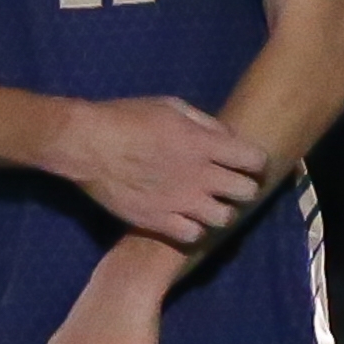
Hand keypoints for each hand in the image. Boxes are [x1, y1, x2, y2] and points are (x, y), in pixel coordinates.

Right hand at [47, 97, 264, 244]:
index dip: (256, 161)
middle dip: (245, 188)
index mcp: (205, 144)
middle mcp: (200, 176)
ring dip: (221, 211)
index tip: (248, 163)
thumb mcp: (171, 107)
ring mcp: (181, 202)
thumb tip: (229, 139)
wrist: (87, 145)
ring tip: (209, 205)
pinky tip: (186, 219)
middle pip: (246, 192)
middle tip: (232, 185)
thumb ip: (206, 124)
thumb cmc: (127, 118)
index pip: (254, 160)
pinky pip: (193, 236)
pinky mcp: (159, 222)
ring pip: (224, 219)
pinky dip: (194, 229)